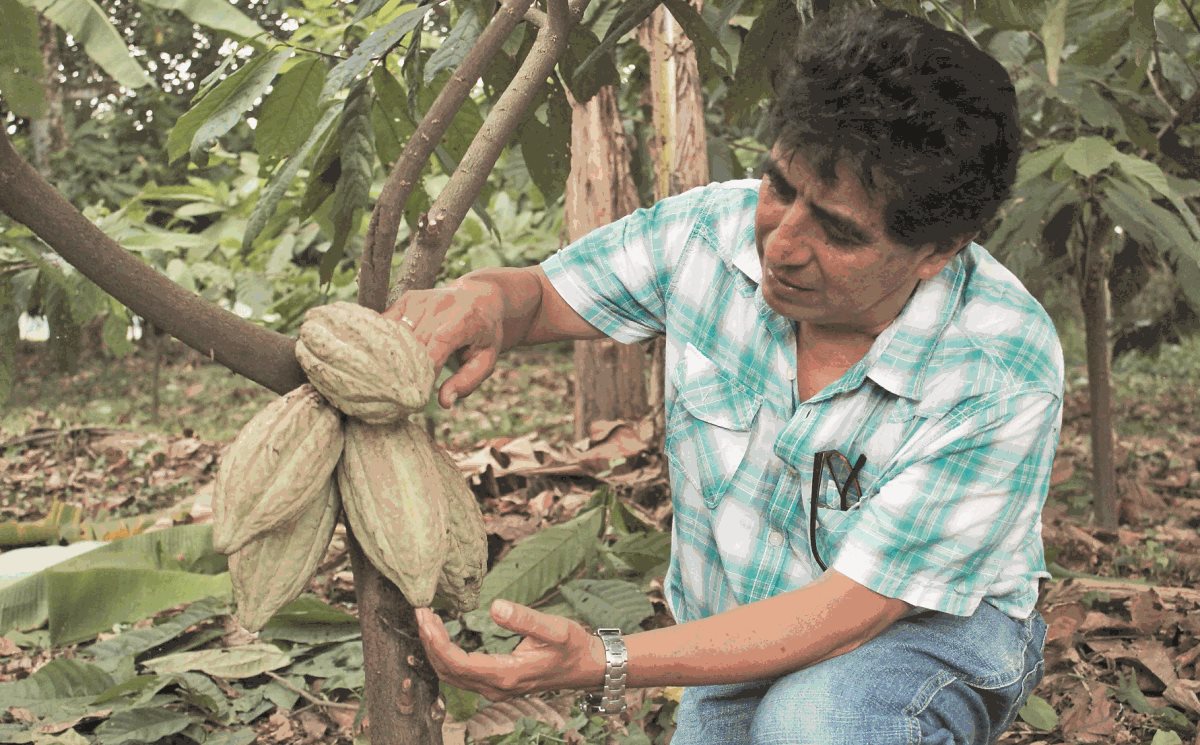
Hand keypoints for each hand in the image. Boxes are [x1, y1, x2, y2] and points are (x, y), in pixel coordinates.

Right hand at [383, 279, 503, 408]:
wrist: (479, 297)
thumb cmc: (483, 335)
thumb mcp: (486, 360)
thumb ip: (467, 381)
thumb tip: (444, 403)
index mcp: (464, 320)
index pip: (438, 346)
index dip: (425, 370)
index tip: (419, 393)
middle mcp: (440, 306)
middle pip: (413, 342)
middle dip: (406, 369)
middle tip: (401, 393)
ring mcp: (421, 300)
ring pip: (396, 332)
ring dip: (391, 356)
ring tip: (388, 378)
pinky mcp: (406, 299)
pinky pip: (387, 322)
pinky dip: (384, 340)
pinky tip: (383, 357)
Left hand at [414, 600, 605, 701]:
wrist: (586, 668)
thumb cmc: (573, 646)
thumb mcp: (555, 628)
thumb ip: (525, 619)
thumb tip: (495, 608)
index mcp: (507, 675)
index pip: (458, 664)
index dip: (437, 642)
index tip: (426, 617)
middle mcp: (496, 688)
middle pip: (448, 672)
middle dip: (429, 643)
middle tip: (420, 613)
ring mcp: (495, 689)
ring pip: (452, 676)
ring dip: (435, 650)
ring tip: (427, 621)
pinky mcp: (496, 683)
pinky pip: (461, 674)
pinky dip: (446, 655)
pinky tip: (442, 635)